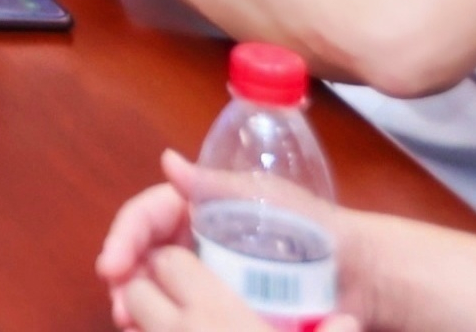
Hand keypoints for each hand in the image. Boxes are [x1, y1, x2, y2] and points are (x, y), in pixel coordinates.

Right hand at [101, 157, 370, 331]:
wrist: (364, 274)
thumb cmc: (317, 228)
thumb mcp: (267, 200)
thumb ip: (216, 186)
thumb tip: (168, 161)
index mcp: (201, 208)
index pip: (148, 215)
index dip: (124, 236)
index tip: (111, 266)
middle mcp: (198, 240)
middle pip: (145, 254)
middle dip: (125, 279)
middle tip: (119, 308)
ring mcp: (212, 276)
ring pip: (160, 287)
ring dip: (139, 304)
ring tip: (130, 324)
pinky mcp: (228, 308)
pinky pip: (189, 313)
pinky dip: (167, 322)